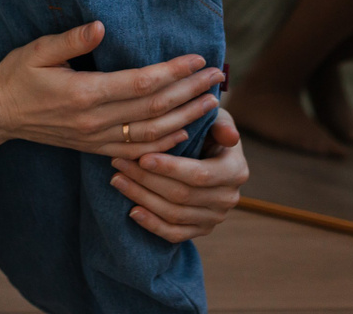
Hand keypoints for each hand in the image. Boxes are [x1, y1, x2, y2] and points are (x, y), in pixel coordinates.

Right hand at [0, 21, 224, 158]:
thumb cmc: (16, 76)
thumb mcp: (37, 50)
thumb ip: (71, 39)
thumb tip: (101, 26)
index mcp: (84, 93)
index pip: (141, 82)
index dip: (174, 71)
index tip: (197, 58)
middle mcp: (95, 120)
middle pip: (155, 107)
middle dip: (190, 91)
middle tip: (217, 76)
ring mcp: (95, 138)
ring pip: (152, 133)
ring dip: (185, 117)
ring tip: (211, 102)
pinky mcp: (93, 148)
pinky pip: (136, 150)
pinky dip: (164, 143)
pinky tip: (183, 132)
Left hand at [110, 109, 247, 241]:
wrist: (209, 152)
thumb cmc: (208, 129)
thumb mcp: (217, 119)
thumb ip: (221, 124)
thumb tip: (230, 137)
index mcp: (235, 170)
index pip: (200, 175)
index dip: (170, 168)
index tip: (142, 158)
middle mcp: (228, 198)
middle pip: (182, 195)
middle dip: (147, 180)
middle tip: (119, 163)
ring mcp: (215, 218)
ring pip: (174, 214)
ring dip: (142, 198)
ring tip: (117, 179)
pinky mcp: (201, 230)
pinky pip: (175, 234)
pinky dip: (152, 225)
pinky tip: (132, 211)